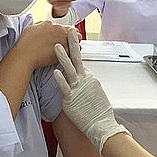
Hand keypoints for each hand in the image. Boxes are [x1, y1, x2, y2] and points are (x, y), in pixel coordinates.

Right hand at [12, 21, 70, 68]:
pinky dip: (73, 53)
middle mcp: (58, 29)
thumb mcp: (31, 29)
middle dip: (71, 37)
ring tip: (67, 51)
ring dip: (73, 45)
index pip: (63, 26)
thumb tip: (44, 26)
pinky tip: (67, 56)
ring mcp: (63, 38)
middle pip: (72, 32)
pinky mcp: (66, 49)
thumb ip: (40, 26)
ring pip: (75, 40)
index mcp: (50, 24)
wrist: (25, 56)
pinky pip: (75, 50)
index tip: (62, 38)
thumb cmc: (25, 45)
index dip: (63, 33)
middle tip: (66, 44)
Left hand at [53, 30, 129, 152]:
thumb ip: (87, 82)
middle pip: (77, 58)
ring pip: (70, 69)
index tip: (69, 37)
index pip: (79, 60)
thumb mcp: (94, 91)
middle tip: (68, 30)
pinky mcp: (72, 99)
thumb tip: (84, 76)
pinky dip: (60, 78)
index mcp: (88, 78)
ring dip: (62, 57)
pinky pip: (65, 87)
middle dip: (72, 44)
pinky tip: (55, 71)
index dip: (73, 48)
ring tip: (56, 46)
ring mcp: (78, 88)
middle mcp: (84, 80)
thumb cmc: (98, 111)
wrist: (102, 125)